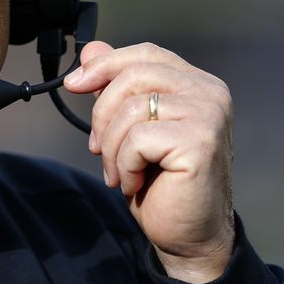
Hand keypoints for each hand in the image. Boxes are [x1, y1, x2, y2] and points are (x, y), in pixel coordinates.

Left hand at [64, 41, 234, 283]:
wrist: (187, 234)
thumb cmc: (161, 181)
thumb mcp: (130, 127)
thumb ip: (115, 86)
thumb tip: (90, 50)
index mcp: (196, 83)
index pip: (144, 54)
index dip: (105, 64)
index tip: (74, 83)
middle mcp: (209, 92)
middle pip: (133, 76)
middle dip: (102, 113)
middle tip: (97, 147)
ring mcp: (209, 114)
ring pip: (131, 110)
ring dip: (112, 147)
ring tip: (119, 171)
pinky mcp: (201, 141)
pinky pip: (137, 139)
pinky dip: (124, 164)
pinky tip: (133, 182)